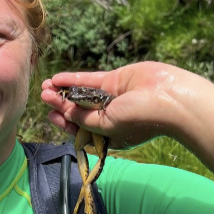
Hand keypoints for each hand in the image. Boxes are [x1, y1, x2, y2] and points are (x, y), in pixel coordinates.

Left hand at [41, 61, 206, 148]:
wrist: (169, 99)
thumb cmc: (140, 120)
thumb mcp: (107, 126)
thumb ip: (84, 119)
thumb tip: (64, 113)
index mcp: (109, 135)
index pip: (80, 129)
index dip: (63, 122)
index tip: (49, 114)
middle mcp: (109, 117)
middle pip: (78, 110)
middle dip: (60, 104)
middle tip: (43, 96)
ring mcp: (112, 98)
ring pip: (82, 93)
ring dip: (64, 90)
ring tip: (46, 85)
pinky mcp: (116, 80)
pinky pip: (90, 80)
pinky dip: (74, 79)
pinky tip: (58, 78)